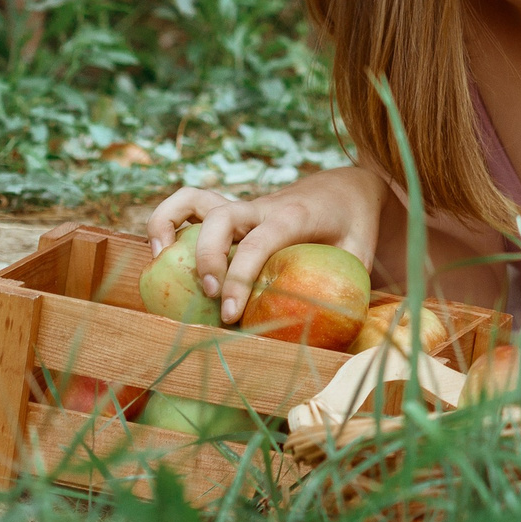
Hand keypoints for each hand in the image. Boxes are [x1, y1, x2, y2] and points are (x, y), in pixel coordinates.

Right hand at [146, 167, 387, 324]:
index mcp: (295, 216)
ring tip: (160, 261)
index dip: (240, 277)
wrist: (348, 185)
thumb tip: (328, 336)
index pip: (260, 242)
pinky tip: (162, 251)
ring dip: (169, 224)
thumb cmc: (354, 223)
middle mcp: (263, 207)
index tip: (231, 315)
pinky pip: (192, 205)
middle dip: (208, 259)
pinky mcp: (233, 212)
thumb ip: (344, 288)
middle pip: (221, 219)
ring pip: (196, 200)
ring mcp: (244, 207)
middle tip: (213, 297)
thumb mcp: (360, 253)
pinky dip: (169, 218)